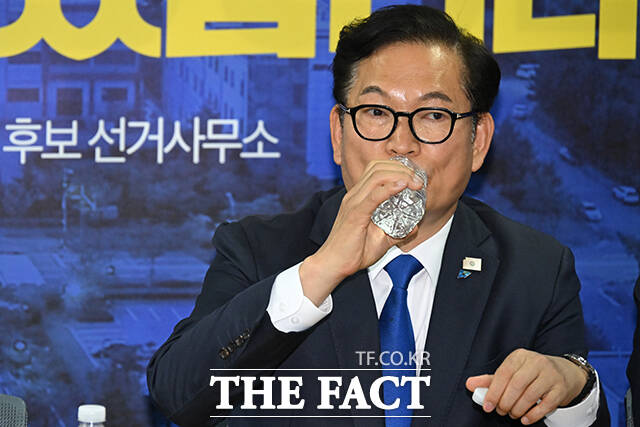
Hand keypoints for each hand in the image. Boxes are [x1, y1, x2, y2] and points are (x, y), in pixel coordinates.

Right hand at [299, 160, 423, 304]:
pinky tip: (402, 186)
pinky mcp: (355, 214)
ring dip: (399, 175)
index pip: (376, 169)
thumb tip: (414, 227)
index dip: (397, 167)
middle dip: (401, 168)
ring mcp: (353, 203)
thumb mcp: (380, 239)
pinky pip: (373, 196)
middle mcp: (354, 196)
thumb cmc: (353, 252)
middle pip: (378, 167)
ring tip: (415, 182)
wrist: (333, 265)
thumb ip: (397, 232)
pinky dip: (389, 188)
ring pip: (376, 176)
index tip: (415, 178)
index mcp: (358, 197)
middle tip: (418, 180)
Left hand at [465, 348, 587, 424]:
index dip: (493, 392)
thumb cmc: (531, 373)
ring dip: (517, 409)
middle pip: (516, 385)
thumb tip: (469, 384)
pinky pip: (546, 404)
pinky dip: (533, 414)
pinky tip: (525, 419)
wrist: (564, 372)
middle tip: (501, 411)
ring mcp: (550, 375)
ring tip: (512, 414)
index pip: (503, 373)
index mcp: (520, 356)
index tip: (487, 406)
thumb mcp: (511, 372)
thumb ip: (490, 379)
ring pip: (530, 395)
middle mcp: (536, 362)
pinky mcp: (561, 388)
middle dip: (505, 402)